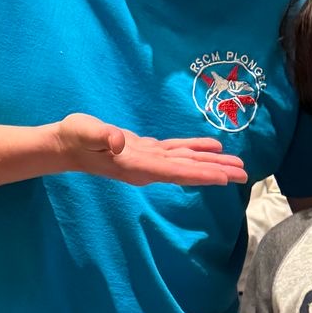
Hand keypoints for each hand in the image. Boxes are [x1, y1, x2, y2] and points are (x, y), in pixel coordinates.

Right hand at [56, 113, 247, 188]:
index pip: (176, 173)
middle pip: (189, 172)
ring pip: (187, 162)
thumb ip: (102, 137)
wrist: (66, 145)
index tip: (225, 179)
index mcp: (138, 166)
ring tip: (238, 165)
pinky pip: (177, 152)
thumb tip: (118, 141)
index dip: (201, 175)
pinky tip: (213, 148)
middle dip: (217, 173)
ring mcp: (149, 161)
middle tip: (245, 175)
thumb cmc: (75, 138)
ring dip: (213, 163)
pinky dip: (196, 150)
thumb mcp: (86, 133)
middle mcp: (148, 168)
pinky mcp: (147, 151)